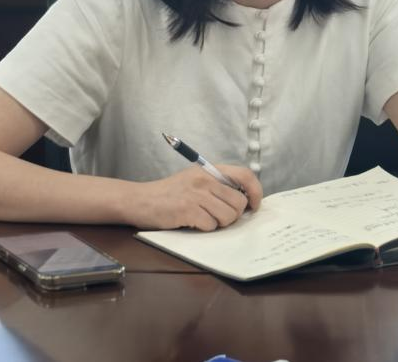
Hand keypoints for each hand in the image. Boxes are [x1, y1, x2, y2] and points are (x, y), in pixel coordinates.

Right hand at [131, 164, 262, 231]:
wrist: (141, 199)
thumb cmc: (171, 192)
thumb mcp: (195, 179)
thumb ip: (218, 184)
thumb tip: (244, 200)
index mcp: (210, 169)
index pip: (245, 174)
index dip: (255, 191)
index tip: (254, 205)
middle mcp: (205, 179)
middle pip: (239, 203)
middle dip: (233, 215)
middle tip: (219, 216)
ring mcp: (197, 194)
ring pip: (227, 217)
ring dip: (218, 223)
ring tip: (204, 218)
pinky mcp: (188, 210)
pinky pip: (210, 226)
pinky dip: (204, 228)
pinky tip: (191, 222)